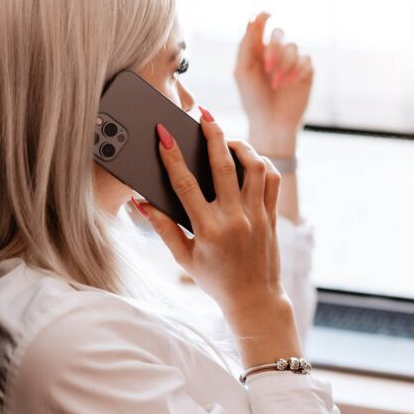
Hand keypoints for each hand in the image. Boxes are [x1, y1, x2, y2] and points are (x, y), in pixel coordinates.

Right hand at [135, 111, 301, 366]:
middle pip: (223, 166)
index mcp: (208, 229)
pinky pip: (271, 180)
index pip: (185, 184)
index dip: (171, 156)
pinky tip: (248, 158)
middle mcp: (234, 218)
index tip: (162, 134)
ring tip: (227, 138)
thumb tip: (141, 203)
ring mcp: (257, 216)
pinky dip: (260, 164)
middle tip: (204, 114)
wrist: (254, 299)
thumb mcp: (183, 258)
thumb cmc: (215, 279)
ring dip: (240, 146)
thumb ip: (163, 228)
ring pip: (253, 168)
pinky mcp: (272, 215)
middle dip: (212, 135)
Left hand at [234, 12, 313, 154]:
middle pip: (279, 33)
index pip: (261, 26)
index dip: (263, 17)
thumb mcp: (243, 72)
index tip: (265, 15)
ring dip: (284, 64)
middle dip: (273, 48)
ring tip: (276, 84)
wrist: (271, 123)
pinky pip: (306, 59)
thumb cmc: (253, 100)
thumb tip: (252, 18)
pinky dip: (296, 70)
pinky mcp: (306, 72)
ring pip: (293, 47)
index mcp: (257, 51)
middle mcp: (275, 53)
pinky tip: (289, 84)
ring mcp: (292, 62)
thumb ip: (246, 44)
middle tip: (267, 67)